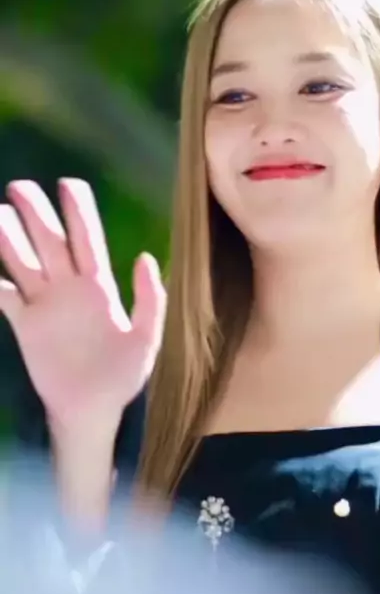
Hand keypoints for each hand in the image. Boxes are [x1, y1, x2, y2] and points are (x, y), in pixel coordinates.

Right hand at [0, 179, 164, 435]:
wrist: (91, 410)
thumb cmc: (122, 376)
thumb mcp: (145, 340)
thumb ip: (150, 300)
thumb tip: (146, 257)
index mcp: (99, 286)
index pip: (87, 239)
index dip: (78, 212)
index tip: (68, 183)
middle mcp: (69, 287)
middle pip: (50, 242)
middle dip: (35, 214)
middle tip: (18, 186)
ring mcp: (45, 304)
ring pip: (23, 262)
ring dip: (8, 239)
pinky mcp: (25, 325)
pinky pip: (4, 296)